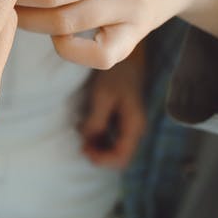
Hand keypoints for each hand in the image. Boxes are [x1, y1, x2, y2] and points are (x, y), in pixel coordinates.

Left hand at [79, 45, 145, 168]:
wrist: (128, 58)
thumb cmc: (116, 74)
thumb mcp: (103, 97)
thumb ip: (96, 120)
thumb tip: (87, 140)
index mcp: (134, 126)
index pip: (121, 156)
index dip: (102, 159)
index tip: (84, 151)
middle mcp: (136, 129)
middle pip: (119, 155)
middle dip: (100, 154)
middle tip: (81, 145)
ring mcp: (131, 125)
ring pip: (116, 147)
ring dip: (99, 147)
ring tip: (83, 137)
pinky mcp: (125, 120)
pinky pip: (114, 137)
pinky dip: (101, 138)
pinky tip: (88, 129)